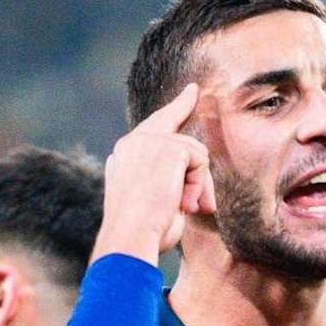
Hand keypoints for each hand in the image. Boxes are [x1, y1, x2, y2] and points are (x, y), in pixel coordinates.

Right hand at [93, 84, 214, 264]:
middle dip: (183, 104)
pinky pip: (200, 159)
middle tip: (194, 89)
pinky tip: (185, 201)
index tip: (188, 93)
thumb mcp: (152, 203)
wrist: (131, 236)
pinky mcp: (167, 146)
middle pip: (168, 119)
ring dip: (199, 184)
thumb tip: (192, 177)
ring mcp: (147, 141)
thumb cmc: (143, 233)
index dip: (172, 110)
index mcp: (125, 156)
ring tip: (187, 206)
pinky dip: (200, 184)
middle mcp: (133, 143)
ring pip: (194, 153)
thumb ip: (165, 182)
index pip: (152, 127)